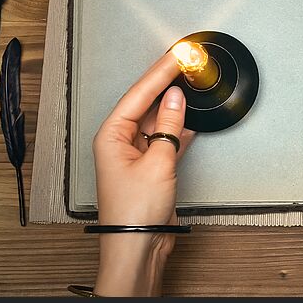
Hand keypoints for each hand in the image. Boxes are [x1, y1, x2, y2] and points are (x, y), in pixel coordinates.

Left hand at [92, 52, 193, 295]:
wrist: (137, 246)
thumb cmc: (135, 211)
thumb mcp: (158, 162)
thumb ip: (168, 126)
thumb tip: (176, 98)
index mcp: (111, 136)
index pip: (138, 94)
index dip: (159, 73)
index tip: (176, 56)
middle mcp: (120, 142)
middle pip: (145, 103)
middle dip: (166, 84)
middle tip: (185, 62)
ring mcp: (135, 154)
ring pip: (157, 120)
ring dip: (174, 105)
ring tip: (191, 83)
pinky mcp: (151, 166)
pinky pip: (166, 137)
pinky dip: (179, 127)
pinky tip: (192, 117)